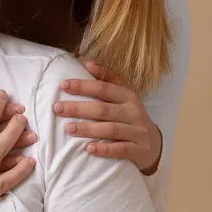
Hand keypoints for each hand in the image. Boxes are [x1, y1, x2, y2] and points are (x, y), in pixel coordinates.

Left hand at [54, 60, 161, 174]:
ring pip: (110, 129)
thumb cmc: (131, 117)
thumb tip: (87, 62)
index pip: (103, 88)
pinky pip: (121, 149)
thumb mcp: (123, 97)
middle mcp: (133, 112)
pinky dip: (105, 149)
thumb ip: (107, 79)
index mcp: (128, 96)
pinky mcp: (139, 150)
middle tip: (57, 108)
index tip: (63, 85)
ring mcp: (137, 131)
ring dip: (88, 129)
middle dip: (78, 108)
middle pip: (103, 109)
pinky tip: (89, 149)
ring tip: (68, 129)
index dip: (83, 86)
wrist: (154, 144)